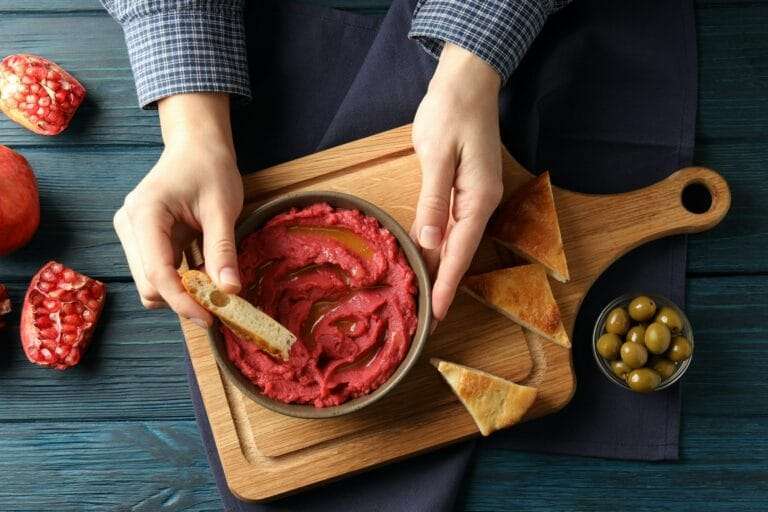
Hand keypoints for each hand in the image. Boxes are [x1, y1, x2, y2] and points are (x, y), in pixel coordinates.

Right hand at [113, 93, 243, 326]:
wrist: (197, 146)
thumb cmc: (210, 168)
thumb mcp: (223, 208)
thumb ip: (223, 249)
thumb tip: (230, 291)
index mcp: (145, 213)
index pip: (157, 272)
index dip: (182, 301)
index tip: (210, 317)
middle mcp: (128, 225)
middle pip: (149, 284)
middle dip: (182, 300)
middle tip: (220, 306)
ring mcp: (131, 233)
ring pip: (150, 283)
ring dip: (181, 293)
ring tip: (214, 287)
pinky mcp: (140, 239)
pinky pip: (157, 272)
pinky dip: (180, 281)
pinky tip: (203, 275)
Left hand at [411, 43, 503, 320]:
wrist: (467, 82)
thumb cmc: (451, 112)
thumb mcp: (437, 155)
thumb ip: (434, 200)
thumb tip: (429, 241)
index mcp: (479, 197)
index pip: (461, 251)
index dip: (446, 284)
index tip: (436, 315)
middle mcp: (482, 202)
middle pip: (461, 252)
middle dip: (444, 285)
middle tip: (426, 318)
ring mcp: (476, 196)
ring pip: (457, 242)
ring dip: (441, 269)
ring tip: (425, 298)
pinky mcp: (466, 189)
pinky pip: (453, 226)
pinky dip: (440, 246)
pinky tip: (428, 260)